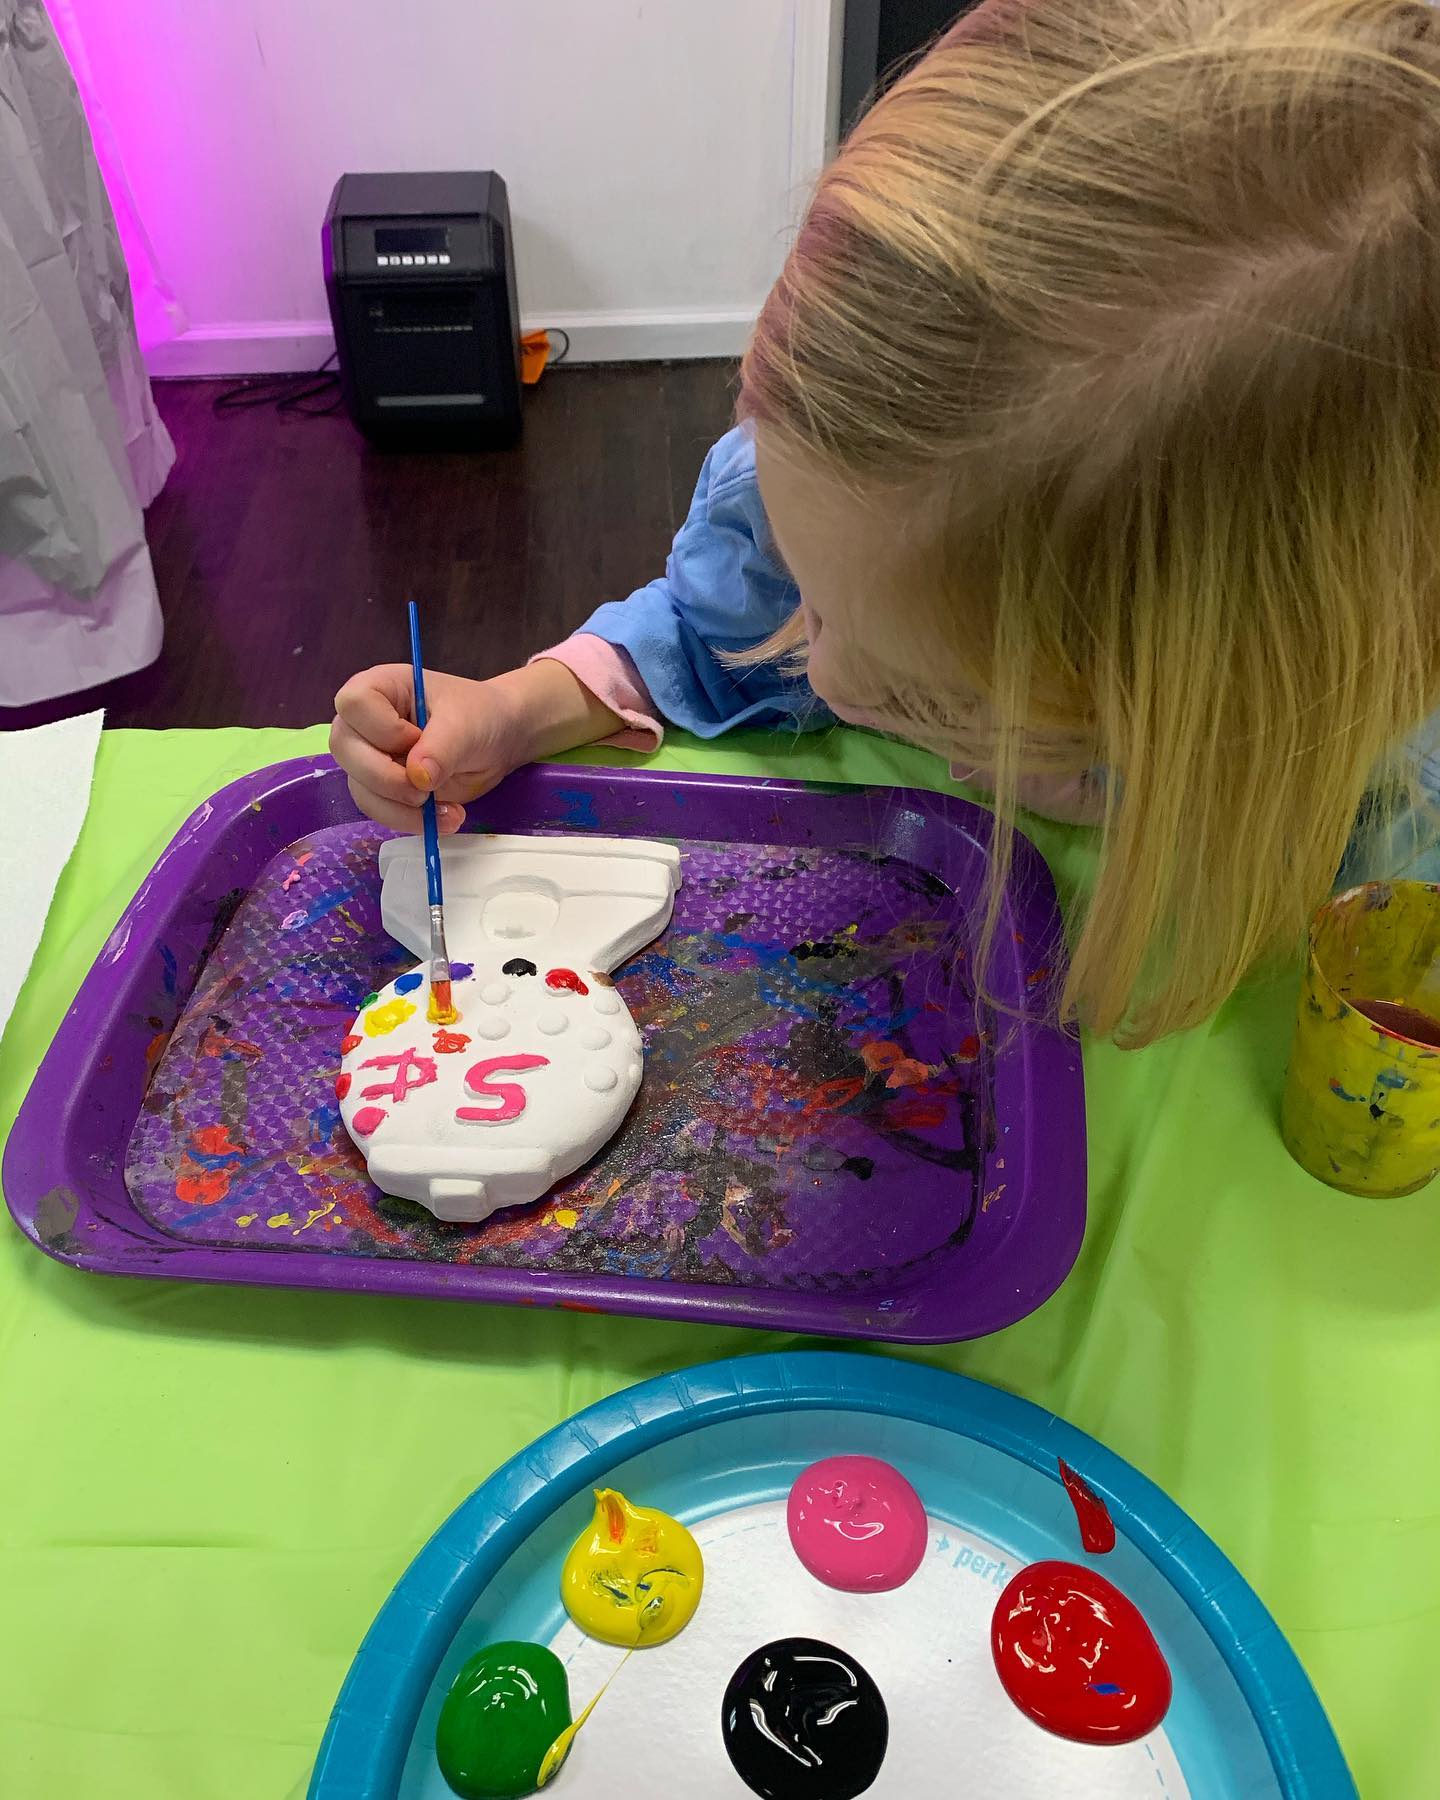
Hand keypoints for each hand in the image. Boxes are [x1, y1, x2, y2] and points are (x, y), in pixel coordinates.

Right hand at [330, 665, 524, 832]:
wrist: (496, 742)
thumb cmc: (478, 716)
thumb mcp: (466, 725)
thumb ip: (442, 747)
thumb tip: (417, 777)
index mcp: (379, 688)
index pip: (354, 703)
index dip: (383, 729)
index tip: (417, 738)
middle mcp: (363, 722)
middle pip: (345, 750)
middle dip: (388, 778)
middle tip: (428, 789)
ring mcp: (368, 757)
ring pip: (361, 788)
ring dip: (402, 808)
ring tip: (449, 811)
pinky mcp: (380, 788)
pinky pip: (378, 809)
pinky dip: (409, 820)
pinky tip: (444, 817)